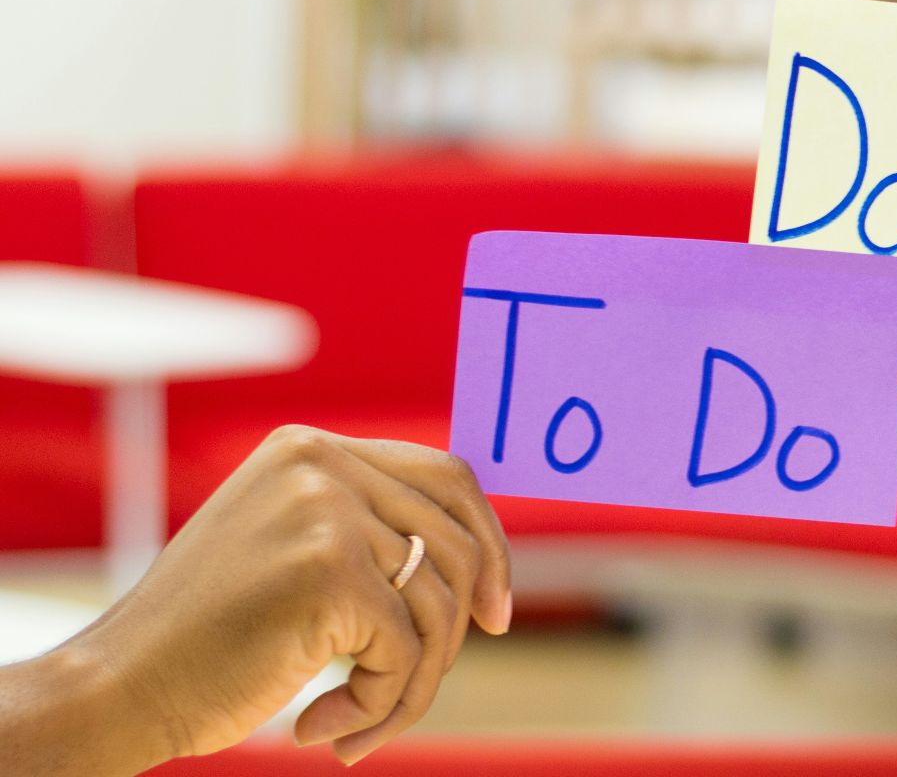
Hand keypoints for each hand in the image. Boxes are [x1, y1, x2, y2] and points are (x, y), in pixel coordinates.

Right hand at [65, 426, 511, 769]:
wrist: (118, 687)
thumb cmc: (207, 638)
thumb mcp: (291, 551)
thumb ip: (368, 532)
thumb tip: (482, 555)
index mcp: (311, 450)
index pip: (446, 477)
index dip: (488, 544)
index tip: (495, 612)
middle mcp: (321, 466)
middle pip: (456, 540)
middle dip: (459, 626)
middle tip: (421, 684)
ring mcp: (326, 515)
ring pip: (438, 607)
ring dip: (410, 682)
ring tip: (355, 723)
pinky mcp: (331, 576)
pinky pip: (405, 652)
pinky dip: (380, 706)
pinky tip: (318, 729)